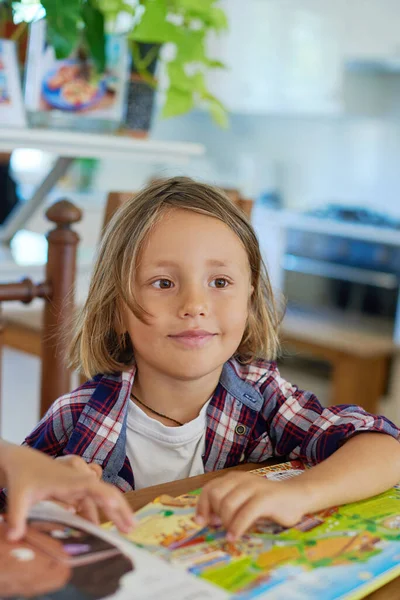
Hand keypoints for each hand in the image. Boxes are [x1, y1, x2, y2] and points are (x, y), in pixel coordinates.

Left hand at [0, 443, 133, 540]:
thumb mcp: (18, 496)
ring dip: (114, 512)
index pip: (90, 486)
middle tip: (131, 527)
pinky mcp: (75, 490)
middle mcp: (78, 480)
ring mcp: (78, 485)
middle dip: (120, 508)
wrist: (21, 461)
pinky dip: (97, 514)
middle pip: (104, 492)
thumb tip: (13, 537)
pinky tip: (99, 529)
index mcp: (68, 480)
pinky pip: (90, 503)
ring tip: (126, 529)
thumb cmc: (22, 475)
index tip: (115, 505)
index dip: (104, 495)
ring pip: (100, 499)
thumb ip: (17, 517)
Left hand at [195, 472, 310, 540]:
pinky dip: (237, 527)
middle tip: (220, 527)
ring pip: (228, 504)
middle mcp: (241, 479)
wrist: (296, 496)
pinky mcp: (265, 498)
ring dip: (226, 523)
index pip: (209, 488)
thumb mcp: (244, 500)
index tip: (200, 522)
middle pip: (216, 496)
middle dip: (215, 514)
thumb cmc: (268, 502)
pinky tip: (234, 537)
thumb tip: (209, 520)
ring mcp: (253, 487)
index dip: (202, 506)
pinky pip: (245, 513)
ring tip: (230, 533)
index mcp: (234, 478)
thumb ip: (228, 504)